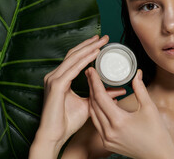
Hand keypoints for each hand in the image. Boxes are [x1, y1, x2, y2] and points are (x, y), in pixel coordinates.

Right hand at [30, 35, 125, 157]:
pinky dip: (85, 60)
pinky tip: (95, 54)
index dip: (87, 49)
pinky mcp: (56, 85)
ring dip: (89, 48)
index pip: (75, 58)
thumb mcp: (89, 104)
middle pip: (74, 54)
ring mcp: (54, 79)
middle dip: (90, 44)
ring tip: (101, 42)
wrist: (55, 136)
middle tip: (104, 37)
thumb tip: (119, 91)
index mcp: (60, 78)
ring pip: (73, 58)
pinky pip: (73, 68)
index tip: (101, 43)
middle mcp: (55, 75)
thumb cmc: (68, 121)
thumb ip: (101, 94)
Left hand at [86, 68, 173, 158]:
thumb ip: (140, 89)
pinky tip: (102, 102)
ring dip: (92, 99)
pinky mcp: (108, 142)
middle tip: (90, 74)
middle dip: (91, 87)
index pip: (100, 97)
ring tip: (93, 85)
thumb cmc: (157, 133)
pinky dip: (97, 111)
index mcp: (119, 121)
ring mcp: (107, 139)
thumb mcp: (149, 108)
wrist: (158, 156)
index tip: (92, 70)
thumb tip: (137, 74)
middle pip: (93, 104)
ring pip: (93, 114)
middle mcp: (109, 131)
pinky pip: (97, 123)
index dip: (95, 82)